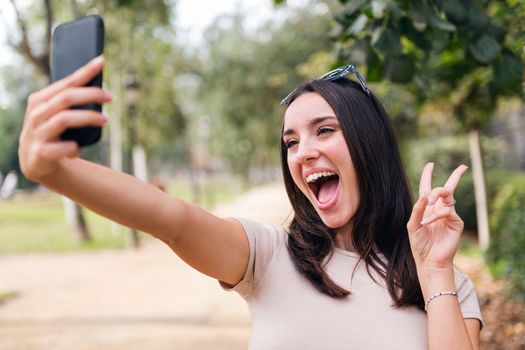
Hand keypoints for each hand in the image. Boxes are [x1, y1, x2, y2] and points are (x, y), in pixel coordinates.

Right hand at [18, 56, 111, 182]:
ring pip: (64, 119)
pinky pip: (62, 147)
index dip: (85, 71)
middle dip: (91, 94)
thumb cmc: (53, 132)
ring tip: (105, 119)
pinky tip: (78, 149)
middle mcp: (36, 113)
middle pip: (67, 98)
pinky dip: (74, 147)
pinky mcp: (40, 153)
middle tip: (110, 97)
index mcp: (40, 100)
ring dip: (88, 117)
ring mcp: (37, 133)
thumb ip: (70, 101)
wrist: (36, 162)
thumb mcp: (58, 114)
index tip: (102, 61)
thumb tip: (101, 89)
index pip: (66, 82)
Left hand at [407, 163, 468, 269]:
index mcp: (426, 208)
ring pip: (447, 194)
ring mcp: (449, 215)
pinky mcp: (456, 223)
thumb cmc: (419, 245)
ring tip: (428, 203)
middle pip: (447, 188)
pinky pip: (446, 211)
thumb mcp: (412, 225)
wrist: (429, 261)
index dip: (428, 175)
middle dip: (455, 176)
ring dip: (435, 194)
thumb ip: (417, 210)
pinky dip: (435, 215)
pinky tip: (427, 223)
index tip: (430, 164)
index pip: (427, 188)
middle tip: (461, 168)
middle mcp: (439, 209)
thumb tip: (424, 194)